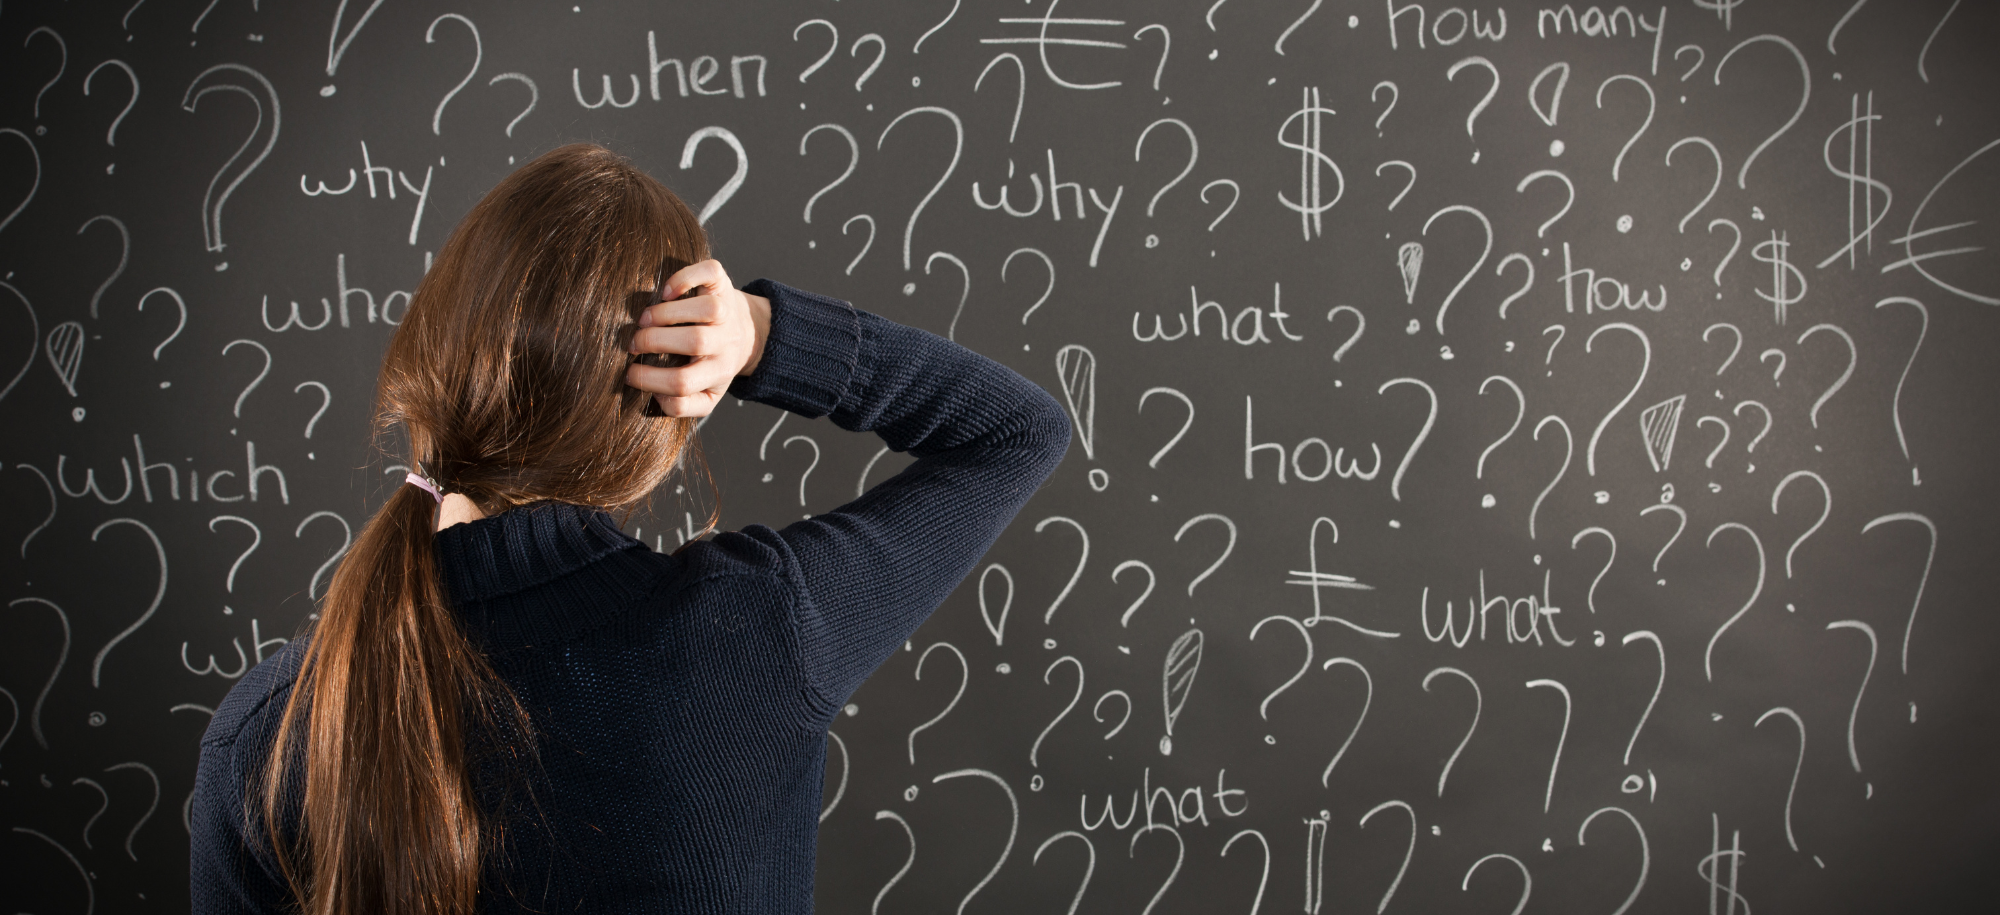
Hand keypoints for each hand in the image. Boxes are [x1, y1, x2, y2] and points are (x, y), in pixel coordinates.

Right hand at [624, 259, 770, 416]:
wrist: (748, 332)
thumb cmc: (713, 363)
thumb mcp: (706, 395)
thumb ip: (682, 406)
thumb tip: (656, 395)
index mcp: (719, 372)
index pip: (684, 383)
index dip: (650, 380)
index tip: (629, 374)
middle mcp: (727, 341)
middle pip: (696, 342)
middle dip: (655, 341)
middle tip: (633, 343)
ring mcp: (728, 310)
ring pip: (707, 309)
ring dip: (668, 313)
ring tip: (645, 319)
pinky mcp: (723, 284)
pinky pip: (710, 273)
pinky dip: (686, 277)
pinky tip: (666, 291)